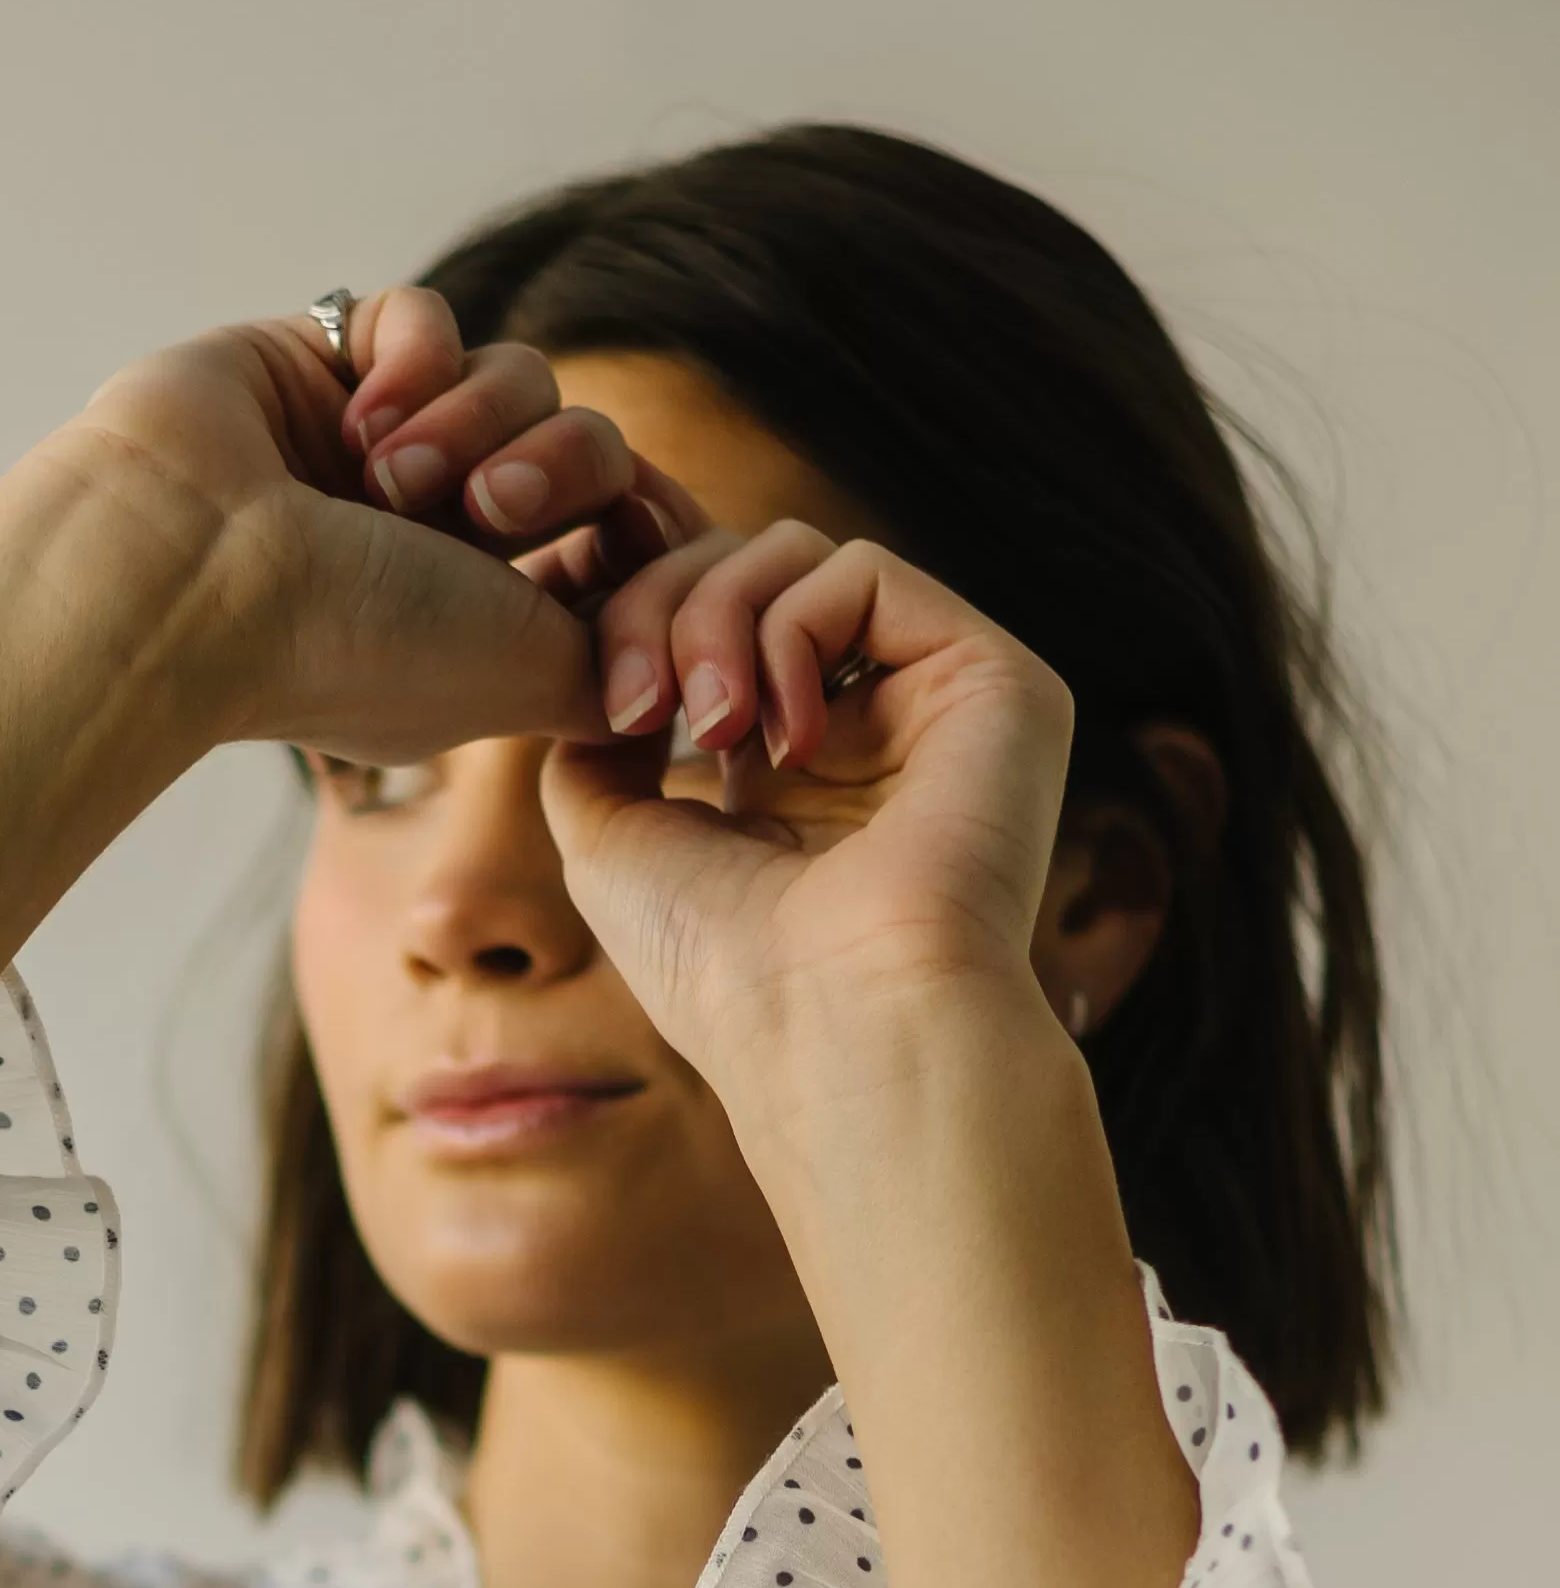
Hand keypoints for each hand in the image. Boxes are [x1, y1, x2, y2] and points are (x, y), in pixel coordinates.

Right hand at [60, 286, 692, 769]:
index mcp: (481, 620)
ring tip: (388, 474)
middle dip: (555, 470)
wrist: (192, 574)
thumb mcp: (529, 681)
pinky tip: (354, 415)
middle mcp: (435, 539)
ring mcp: (382, 449)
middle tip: (482, 511)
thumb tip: (676, 655)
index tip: (611, 551)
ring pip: (522, 374)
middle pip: (590, 448)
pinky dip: (411, 359)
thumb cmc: (347, 644)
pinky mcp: (329, 363)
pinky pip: (432, 316)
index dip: (633, 533)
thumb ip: (622, 656)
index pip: (616, 543)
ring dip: (474, 419)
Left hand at [524, 508, 1079, 1115]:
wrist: (837, 1031)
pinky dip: (787, 628)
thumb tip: (597, 654)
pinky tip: (778, 735)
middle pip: (741, 571)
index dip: (631, 628)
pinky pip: (862, 570)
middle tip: (634, 707)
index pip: (703, 626)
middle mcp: (866, 728)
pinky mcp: (992, 678)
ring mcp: (932, 700)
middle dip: (656, 611)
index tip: (594, 707)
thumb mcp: (610, 839)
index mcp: (786, 772)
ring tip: (705, 725)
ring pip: (796, 556)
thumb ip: (597, 734)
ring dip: (711, 616)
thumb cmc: (722, 972)